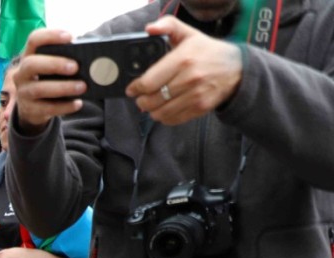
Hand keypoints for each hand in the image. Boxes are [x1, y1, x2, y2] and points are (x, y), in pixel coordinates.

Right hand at [11, 28, 87, 133]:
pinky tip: (77, 103)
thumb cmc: (48, 81)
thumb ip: (65, 60)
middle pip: (31, 64)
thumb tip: (92, 61)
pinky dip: (64, 106)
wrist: (33, 108)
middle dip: (54, 64)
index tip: (70, 38)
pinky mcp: (30, 110)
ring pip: (39, 89)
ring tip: (82, 87)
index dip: (50, 36)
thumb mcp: (52, 68)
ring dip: (62, 87)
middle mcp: (22, 74)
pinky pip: (47, 109)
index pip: (34, 40)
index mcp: (29, 57)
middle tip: (75, 67)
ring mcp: (23, 93)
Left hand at [127, 17, 243, 125]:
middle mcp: (189, 79)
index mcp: (183, 59)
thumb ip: (168, 26)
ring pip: (159, 113)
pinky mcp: (200, 108)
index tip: (132, 88)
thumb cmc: (207, 51)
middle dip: (141, 100)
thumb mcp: (188, 33)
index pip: (148, 83)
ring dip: (151, 110)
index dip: (135, 88)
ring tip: (152, 102)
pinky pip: (172, 120)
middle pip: (151, 100)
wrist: (237, 68)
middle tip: (142, 96)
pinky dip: (164, 117)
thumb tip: (149, 28)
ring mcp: (196, 95)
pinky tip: (165, 107)